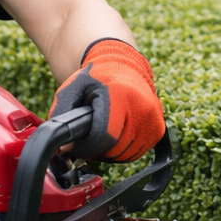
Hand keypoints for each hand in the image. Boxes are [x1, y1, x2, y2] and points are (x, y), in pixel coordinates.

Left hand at [49, 39, 164, 162]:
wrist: (124, 66)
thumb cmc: (96, 78)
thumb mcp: (73, 89)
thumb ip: (63, 115)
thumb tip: (63, 149)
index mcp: (120, 96)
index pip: (103, 136)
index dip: (86, 146)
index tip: (77, 145)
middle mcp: (141, 108)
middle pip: (114, 149)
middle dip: (97, 150)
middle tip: (87, 140)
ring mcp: (152, 120)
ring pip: (126, 154)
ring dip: (110, 152)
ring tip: (101, 136)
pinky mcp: (157, 129)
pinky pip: (138, 152)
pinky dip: (123, 150)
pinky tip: (115, 137)